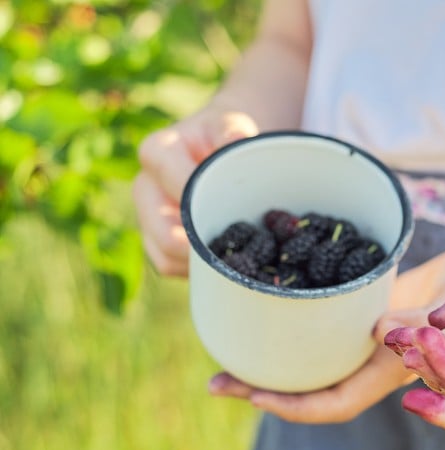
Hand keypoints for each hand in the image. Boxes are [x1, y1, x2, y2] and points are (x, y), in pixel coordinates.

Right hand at [132, 106, 258, 275]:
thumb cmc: (223, 134)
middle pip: (164, 234)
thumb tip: (238, 142)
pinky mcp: (154, 238)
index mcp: (157, 153)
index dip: (206, 204)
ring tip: (233, 256)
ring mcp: (146, 216)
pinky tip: (220, 260)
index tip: (238, 214)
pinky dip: (195, 271)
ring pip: (164, 256)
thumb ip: (233, 131)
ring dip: (199, 263)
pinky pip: (168, 266)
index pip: (177, 186)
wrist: (214, 145)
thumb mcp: (230, 123)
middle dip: (202, 246)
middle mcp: (145, 186)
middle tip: (239, 250)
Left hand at [208, 242, 444, 422]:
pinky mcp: (359, 317)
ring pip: (310, 365)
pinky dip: (289, 335)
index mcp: (389, 369)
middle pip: (311, 390)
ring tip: (226, 357)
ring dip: (269, 365)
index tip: (254, 397)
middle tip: (217, 380)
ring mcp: (362, 342)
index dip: (296, 407)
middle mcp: (369, 362)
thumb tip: (381, 332)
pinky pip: (318, 335)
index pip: (337, 402)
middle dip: (264, 391)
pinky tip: (266, 319)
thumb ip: (424, 320)